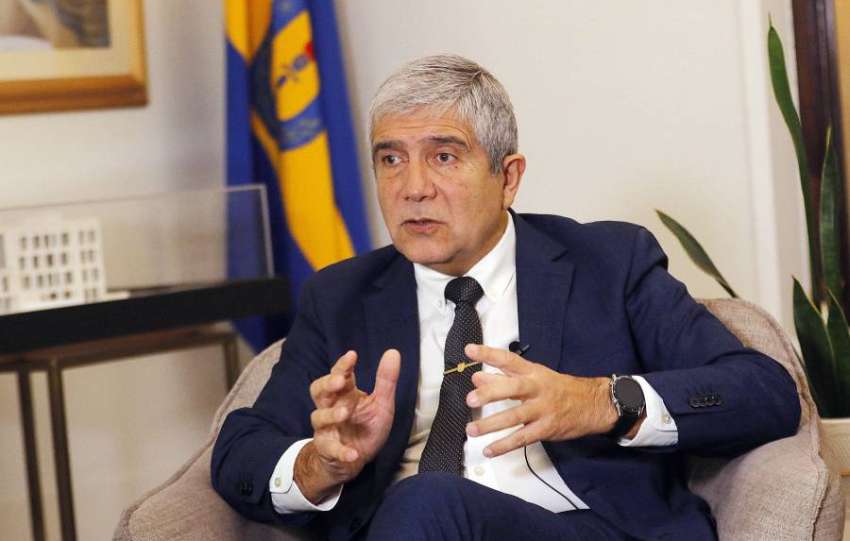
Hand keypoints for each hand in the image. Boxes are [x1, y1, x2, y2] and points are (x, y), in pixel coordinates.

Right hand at [294, 349, 399, 502]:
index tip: (352, 355)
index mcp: (345, 394)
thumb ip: (386, 380)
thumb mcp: (381, 404)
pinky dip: (341, 451)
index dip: (343, 365)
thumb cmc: (366, 427)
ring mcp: (327, 428)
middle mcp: (332, 407)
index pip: (339, 374)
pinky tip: (353, 453)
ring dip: (330, 414)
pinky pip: (330, 449)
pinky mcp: (327, 449)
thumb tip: (393, 352)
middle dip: (327, 384)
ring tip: (345, 413)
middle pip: (319, 391)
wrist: (355, 459)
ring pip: (318, 417)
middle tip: (340, 381)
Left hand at [462, 344, 620, 457]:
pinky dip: (505, 446)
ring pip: (515, 417)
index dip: (489, 354)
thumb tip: (477, 378)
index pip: (509, 359)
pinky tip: (489, 450)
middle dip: (491, 393)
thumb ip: (503, 377)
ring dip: (491, 424)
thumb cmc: (559, 389)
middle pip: (513, 388)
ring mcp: (543, 409)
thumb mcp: (534, 377)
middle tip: (471, 399)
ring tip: (472, 429)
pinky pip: (523, 438)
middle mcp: (537, 388)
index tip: (470, 350)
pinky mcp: (547, 429)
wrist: (593, 404)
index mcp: (533, 372)